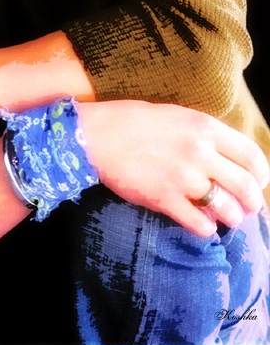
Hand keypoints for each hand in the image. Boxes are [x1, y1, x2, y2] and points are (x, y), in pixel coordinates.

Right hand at [76, 100, 268, 236]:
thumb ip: (202, 134)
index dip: (261, 175)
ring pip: (228, 209)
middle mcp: (199, 152)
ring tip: (224, 218)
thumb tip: (224, 155)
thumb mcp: (173, 115)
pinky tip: (201, 225)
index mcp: (204, 128)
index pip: (252, 155)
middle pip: (246, 186)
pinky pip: (200, 224)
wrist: (91, 136)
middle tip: (246, 208)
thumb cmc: (128, 122)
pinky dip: (206, 228)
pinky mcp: (164, 199)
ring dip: (231, 218)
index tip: (258, 183)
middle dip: (252, 203)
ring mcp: (183, 177)